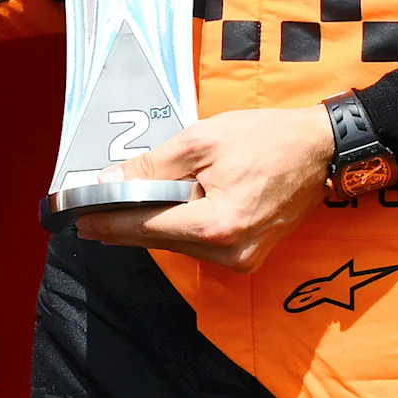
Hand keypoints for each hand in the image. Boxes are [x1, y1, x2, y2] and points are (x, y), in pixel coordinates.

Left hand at [73, 105, 334, 271]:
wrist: (320, 150)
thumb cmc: (266, 139)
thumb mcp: (201, 141)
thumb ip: (153, 166)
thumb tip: (110, 181)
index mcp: (217, 224)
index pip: (145, 226)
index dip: (107, 221)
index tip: (77, 218)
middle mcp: (229, 251)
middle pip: (158, 239)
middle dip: (120, 226)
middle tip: (85, 218)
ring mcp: (241, 258)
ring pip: (176, 243)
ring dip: (146, 227)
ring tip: (112, 211)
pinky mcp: (247, 255)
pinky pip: (197, 243)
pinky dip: (174, 228)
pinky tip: (154, 213)